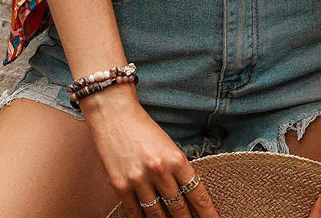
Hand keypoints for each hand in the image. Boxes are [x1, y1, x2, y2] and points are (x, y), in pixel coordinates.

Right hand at [80, 86, 221, 217]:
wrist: (113, 113)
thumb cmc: (142, 126)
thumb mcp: (167, 144)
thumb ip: (175, 168)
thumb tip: (184, 194)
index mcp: (175, 158)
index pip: (196, 193)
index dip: (207, 212)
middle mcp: (159, 171)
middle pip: (178, 208)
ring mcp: (139, 180)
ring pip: (157, 214)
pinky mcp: (120, 185)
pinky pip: (135, 212)